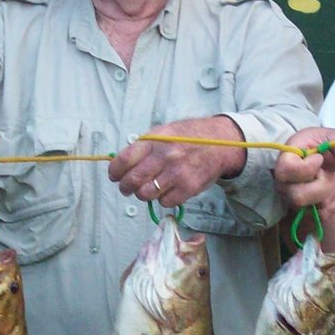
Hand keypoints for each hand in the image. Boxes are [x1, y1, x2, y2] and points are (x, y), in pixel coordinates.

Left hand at [108, 116, 246, 206]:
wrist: (220, 143)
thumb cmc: (189, 137)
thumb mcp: (164, 132)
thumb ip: (143, 147)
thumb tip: (121, 164)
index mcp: (155, 140)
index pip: (124, 160)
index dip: (115, 171)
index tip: (114, 176)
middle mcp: (165, 156)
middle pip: (132, 180)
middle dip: (125, 187)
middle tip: (126, 188)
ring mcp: (177, 173)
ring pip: (146, 194)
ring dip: (143, 194)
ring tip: (147, 189)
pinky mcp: (188, 188)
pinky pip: (164, 202)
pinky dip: (162, 199)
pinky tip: (166, 190)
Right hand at [274, 126, 334, 211]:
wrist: (321, 159)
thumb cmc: (322, 145)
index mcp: (286, 159)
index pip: (286, 171)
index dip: (307, 167)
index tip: (318, 158)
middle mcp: (283, 183)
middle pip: (298, 197)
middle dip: (322, 185)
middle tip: (325, 172)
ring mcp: (291, 199)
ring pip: (311, 211)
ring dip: (328, 194)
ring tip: (328, 180)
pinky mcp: (303, 211)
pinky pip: (322, 216)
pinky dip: (333, 203)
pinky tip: (331, 190)